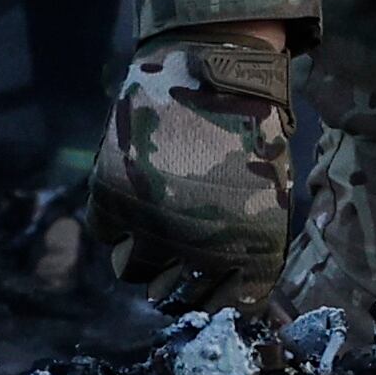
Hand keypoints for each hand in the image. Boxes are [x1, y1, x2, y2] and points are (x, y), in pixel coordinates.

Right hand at [86, 24, 296, 310]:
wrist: (213, 66)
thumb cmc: (252, 127)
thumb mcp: (270, 194)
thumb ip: (250, 245)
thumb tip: (234, 288)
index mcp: (252, 252)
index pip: (230, 308)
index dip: (217, 299)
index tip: (209, 284)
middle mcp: (201, 249)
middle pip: (174, 299)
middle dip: (174, 283)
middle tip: (175, 256)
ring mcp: (152, 225)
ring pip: (132, 271)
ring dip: (141, 253)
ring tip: (152, 221)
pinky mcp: (113, 197)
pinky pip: (105, 232)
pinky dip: (114, 218)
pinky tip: (133, 190)